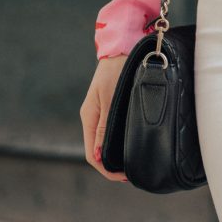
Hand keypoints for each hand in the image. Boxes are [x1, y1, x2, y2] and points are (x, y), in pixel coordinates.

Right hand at [80, 54, 128, 181]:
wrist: (121, 46)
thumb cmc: (117, 69)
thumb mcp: (110, 98)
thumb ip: (105, 126)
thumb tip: (99, 156)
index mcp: (89, 116)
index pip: (92, 154)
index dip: (106, 169)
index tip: (123, 176)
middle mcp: (91, 116)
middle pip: (97, 150)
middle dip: (111, 165)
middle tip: (132, 172)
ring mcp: (99, 110)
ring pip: (103, 141)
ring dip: (115, 154)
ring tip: (132, 161)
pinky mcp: (107, 105)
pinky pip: (108, 129)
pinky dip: (117, 141)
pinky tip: (129, 142)